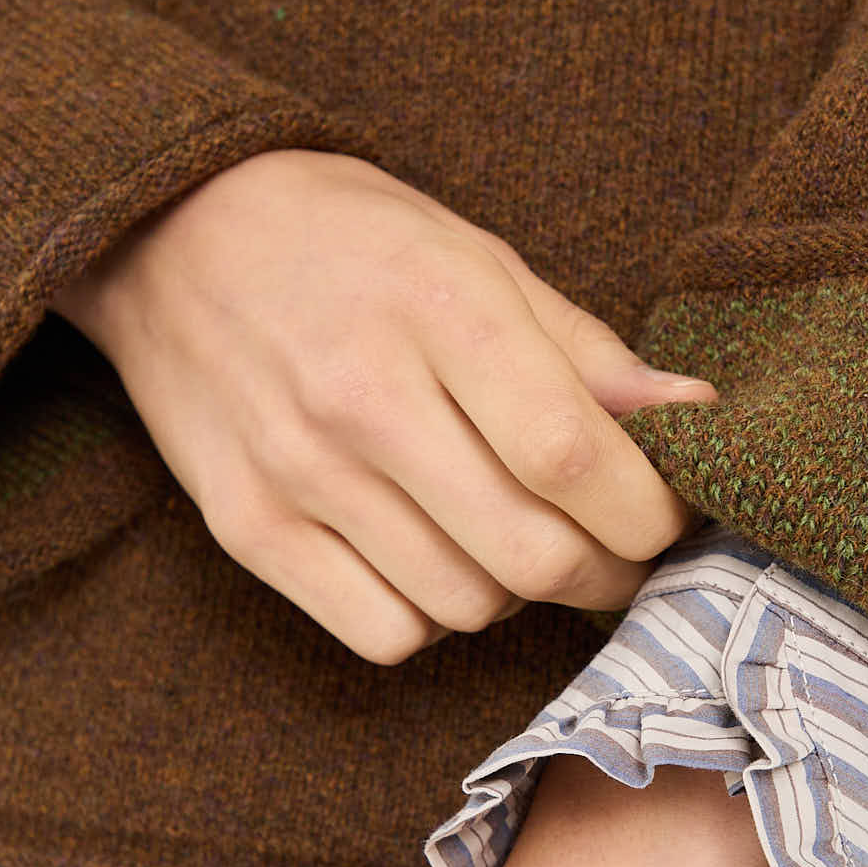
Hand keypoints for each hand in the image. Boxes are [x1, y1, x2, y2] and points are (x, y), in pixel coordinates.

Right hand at [47, 148, 716, 663]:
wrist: (171, 234)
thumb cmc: (350, 243)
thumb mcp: (478, 257)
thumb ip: (588, 352)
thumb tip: (697, 419)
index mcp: (440, 309)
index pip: (573, 456)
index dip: (648, 511)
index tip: (667, 514)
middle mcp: (362, 398)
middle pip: (530, 554)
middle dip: (605, 573)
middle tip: (614, 552)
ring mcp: (297, 472)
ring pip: (466, 606)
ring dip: (515, 592)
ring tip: (507, 533)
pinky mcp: (247, 529)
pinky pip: (385, 632)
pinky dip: (430, 615)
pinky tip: (428, 556)